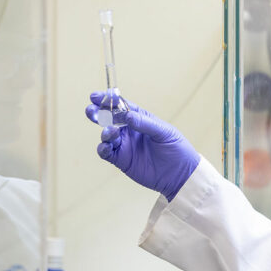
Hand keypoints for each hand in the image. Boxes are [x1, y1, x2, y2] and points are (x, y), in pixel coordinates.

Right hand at [85, 91, 199, 200]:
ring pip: (106, 135)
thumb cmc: (176, 149)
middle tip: (91, 110)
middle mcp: (129, 130)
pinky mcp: (121, 160)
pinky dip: (103, 148)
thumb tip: (127, 115)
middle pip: (108, 118)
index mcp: (140, 118)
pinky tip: (107, 147)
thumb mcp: (164, 132)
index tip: (96, 96)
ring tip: (112, 132)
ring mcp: (124, 145)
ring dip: (105, 132)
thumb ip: (145, 123)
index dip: (108, 100)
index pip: (121, 106)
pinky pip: (106, 152)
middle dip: (97, 113)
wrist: (180, 174)